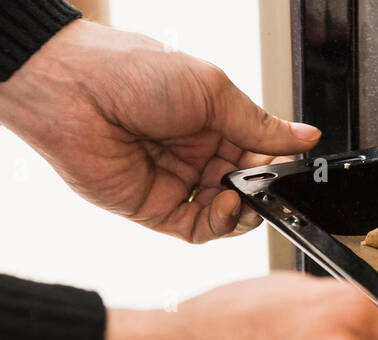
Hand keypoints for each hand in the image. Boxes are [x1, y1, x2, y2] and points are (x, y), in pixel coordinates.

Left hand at [0, 19, 319, 242]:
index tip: (292, 163)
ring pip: (226, 213)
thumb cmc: (131, 72)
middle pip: (245, 185)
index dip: (275, 161)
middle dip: (262, 188)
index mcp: (210, 118)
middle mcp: (194, 151)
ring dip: (244, 211)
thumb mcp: (212, 90)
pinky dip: (219, 224)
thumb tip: (303, 135)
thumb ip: (259, 123)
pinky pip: (198, 229)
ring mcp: (175, 182)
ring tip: (244, 195)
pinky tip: (226, 206)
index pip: (257, 150)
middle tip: (269, 183)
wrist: (74, 91)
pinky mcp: (154, 209)